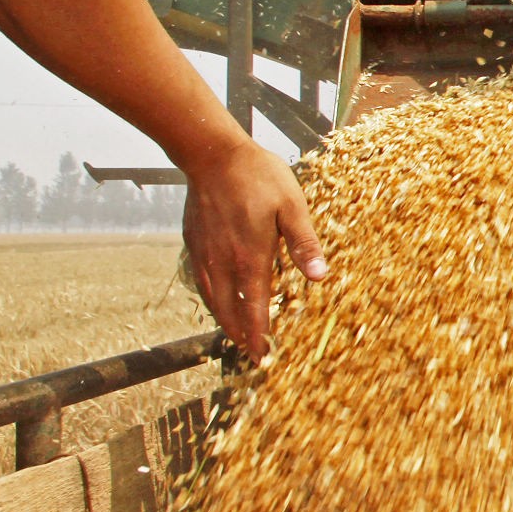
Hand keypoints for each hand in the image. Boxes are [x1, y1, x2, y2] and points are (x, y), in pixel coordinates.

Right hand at [179, 137, 328, 362]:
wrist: (211, 154)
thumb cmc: (258, 177)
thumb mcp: (291, 206)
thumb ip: (304, 244)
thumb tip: (319, 277)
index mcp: (250, 258)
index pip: (254, 308)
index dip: (258, 335)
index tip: (262, 357)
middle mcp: (223, 262)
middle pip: (229, 312)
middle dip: (240, 335)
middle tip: (250, 353)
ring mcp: (204, 253)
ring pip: (212, 299)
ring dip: (224, 320)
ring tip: (235, 334)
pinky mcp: (193, 242)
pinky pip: (201, 280)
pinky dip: (211, 298)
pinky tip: (217, 299)